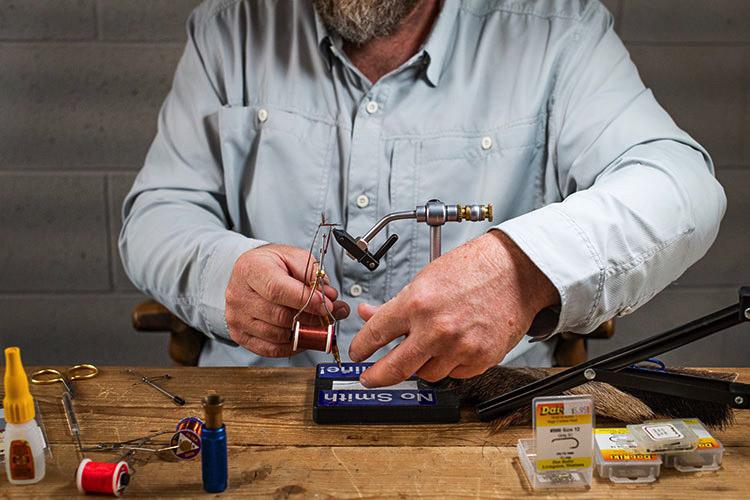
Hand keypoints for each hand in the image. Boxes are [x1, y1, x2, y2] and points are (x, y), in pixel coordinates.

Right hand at [225, 244, 349, 356]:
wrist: (250, 272)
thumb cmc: (273, 265)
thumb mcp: (294, 257)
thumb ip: (313, 275)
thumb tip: (329, 296)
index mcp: (251, 269)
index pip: (277, 290)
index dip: (304, 300)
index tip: (325, 304)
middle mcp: (238, 295)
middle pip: (279, 316)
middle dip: (309, 318)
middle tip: (327, 315)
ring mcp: (236, 317)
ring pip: (277, 335)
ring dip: (303, 332)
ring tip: (318, 323)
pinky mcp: (239, 335)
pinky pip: (271, 349)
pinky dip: (292, 345)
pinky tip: (303, 334)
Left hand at [349, 230, 558, 386]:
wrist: (514, 272)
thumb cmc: (472, 270)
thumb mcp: (424, 280)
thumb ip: (395, 304)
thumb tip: (369, 315)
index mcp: (417, 303)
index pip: (375, 334)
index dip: (361, 348)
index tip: (358, 353)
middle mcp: (436, 329)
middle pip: (395, 368)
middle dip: (376, 377)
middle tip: (370, 378)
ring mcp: (459, 347)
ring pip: (426, 374)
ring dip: (420, 365)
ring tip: (428, 347)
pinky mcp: (480, 360)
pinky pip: (454, 373)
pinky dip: (449, 364)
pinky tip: (454, 346)